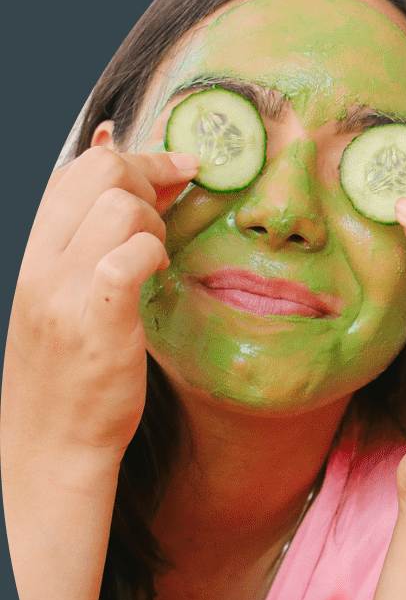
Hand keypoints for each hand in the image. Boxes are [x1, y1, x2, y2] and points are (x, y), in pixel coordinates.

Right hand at [3, 147, 197, 467]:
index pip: (77, 168)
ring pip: (119, 206)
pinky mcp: (95, 323)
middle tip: (170, 217)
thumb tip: (153, 179)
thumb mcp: (72, 293)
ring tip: (156, 260)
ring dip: (155, 223)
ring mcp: (62, 292)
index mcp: (32, 250)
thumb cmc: (73, 369)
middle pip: (100, 172)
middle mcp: (39, 263)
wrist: (51, 441)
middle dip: (150, 181)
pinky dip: (153, 254)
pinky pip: (127, 257)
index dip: (136, 159)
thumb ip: (98, 238)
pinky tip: (159, 276)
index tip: (179, 170)